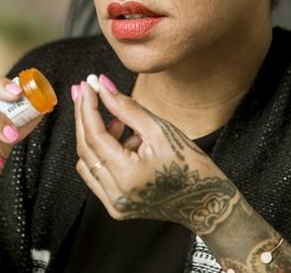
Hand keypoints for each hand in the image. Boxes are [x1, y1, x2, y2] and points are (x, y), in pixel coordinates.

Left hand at [72, 75, 239, 235]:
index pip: (94, 135)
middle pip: (85, 148)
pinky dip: (102, 153)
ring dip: (95, 136)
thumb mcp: (160, 130)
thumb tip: (101, 86)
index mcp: (128, 176)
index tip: (87, 84)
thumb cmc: (191, 165)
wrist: (207, 201)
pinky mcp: (116, 206)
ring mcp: (115, 204)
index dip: (88, 106)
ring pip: (88, 161)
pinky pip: (97, 174)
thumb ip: (126, 108)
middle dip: (83, 116)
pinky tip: (122, 140)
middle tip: (84, 90)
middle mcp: (116, 195)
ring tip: (121, 122)